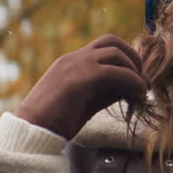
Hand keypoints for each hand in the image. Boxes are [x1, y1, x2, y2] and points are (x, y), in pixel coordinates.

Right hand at [14, 34, 147, 138]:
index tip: (135, 76)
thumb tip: (131, 87)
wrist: (31, 132)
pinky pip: (115, 72)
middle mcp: (73, 58)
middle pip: (111, 40)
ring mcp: (75, 66)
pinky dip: (132, 80)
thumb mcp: (85, 102)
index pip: (102, 47)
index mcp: (70, 63)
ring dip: (134, 68)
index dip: (123, 57)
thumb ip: (106, 92)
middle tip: (142, 76)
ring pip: (115, 52)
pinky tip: (139, 92)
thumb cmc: (54, 123)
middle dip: (132, 55)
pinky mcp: (80, 79)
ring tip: (142, 87)